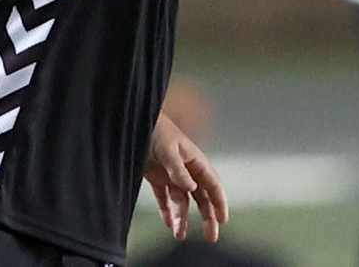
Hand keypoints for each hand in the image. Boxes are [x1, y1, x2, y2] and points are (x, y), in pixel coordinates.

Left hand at [144, 113, 228, 241]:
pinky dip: (167, 210)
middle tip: (211, 236)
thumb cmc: (156, 130)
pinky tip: (167, 222)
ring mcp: (172, 175)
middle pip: (201, 197)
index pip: (212, 184)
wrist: (135, 122)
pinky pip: (164, 198)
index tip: (223, 219)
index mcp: (195, 161)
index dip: (220, 202)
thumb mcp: (168, 149)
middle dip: (207, 216)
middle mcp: (186, 170)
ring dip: (182, 217)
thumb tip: (192, 187)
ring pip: (182, 201)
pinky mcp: (157, 177)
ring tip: (179, 233)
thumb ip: (179, 169)